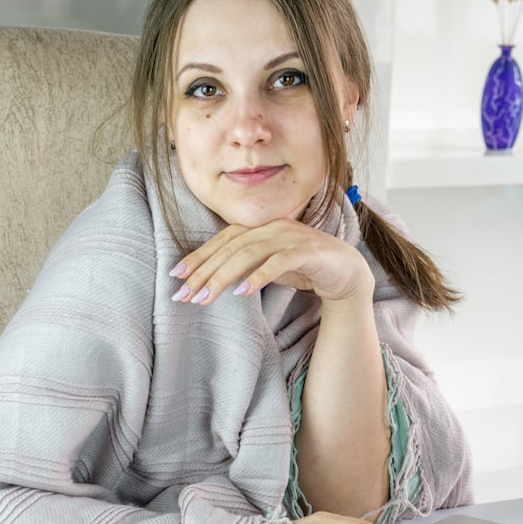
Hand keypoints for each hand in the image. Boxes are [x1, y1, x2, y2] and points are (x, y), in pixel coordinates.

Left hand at [168, 219, 373, 305]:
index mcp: (261, 227)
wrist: (346, 271)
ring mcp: (290, 237)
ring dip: (224, 276)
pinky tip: (242, 292)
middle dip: (204, 271)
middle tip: (184, 294)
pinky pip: (278, 263)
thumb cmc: (304, 268)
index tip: (176, 275)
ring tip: (205, 296)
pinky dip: (258, 277)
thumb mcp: (268, 266)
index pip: (223, 240)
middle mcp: (272, 227)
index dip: (198, 256)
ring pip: (248, 254)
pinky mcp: (307, 251)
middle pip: (230, 248)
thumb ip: (245, 265)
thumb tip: (212, 278)